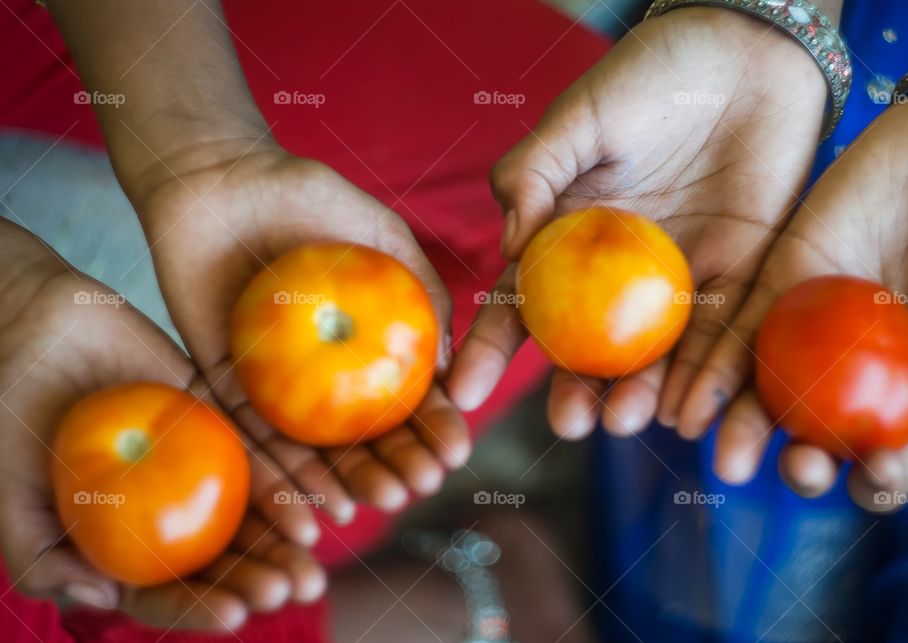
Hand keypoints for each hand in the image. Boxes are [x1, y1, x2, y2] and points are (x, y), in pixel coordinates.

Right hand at [0, 223, 322, 629]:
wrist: (30, 332)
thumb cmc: (9, 419)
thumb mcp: (10, 498)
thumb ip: (41, 557)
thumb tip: (102, 598)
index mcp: (122, 541)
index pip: (166, 590)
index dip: (199, 607)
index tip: (233, 615)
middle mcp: (167, 510)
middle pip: (222, 555)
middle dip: (261, 575)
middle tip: (298, 587)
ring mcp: (197, 463)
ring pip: (251, 509)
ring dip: (286, 534)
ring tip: (316, 557)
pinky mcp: (220, 416)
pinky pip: (262, 447)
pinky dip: (292, 473)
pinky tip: (322, 497)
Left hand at [127, 139, 470, 518]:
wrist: (219, 178)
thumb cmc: (305, 196)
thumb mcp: (382, 235)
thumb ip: (421, 290)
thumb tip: (451, 366)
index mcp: (361, 344)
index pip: (404, 398)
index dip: (432, 429)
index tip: (455, 453)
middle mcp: (320, 374)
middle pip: (362, 436)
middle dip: (395, 466)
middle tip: (420, 487)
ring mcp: (272, 386)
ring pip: (312, 451)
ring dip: (346, 483)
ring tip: (378, 504)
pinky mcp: (220, 388)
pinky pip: (249, 440)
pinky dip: (279, 478)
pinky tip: (308, 506)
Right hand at [449, 7, 826, 437]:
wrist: (745, 53)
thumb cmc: (651, 76)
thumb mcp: (578, 117)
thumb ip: (532, 173)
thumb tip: (508, 248)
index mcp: (568, 239)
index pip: (521, 304)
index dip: (490, 348)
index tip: (464, 391)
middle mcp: (617, 273)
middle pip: (589, 348)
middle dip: (575, 390)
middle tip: (570, 423)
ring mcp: (675, 280)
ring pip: (653, 354)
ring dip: (639, 395)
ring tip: (624, 423)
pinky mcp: (737, 277)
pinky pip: (721, 336)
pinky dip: (706, 377)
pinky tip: (690, 413)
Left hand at [683, 84, 907, 509]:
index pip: (889, 454)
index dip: (880, 476)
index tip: (872, 475)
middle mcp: (854, 371)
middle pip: (819, 437)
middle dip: (804, 464)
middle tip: (799, 466)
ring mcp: (810, 335)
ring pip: (768, 399)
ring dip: (745, 433)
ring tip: (726, 461)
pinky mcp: (774, 290)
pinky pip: (735, 340)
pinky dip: (712, 377)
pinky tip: (690, 409)